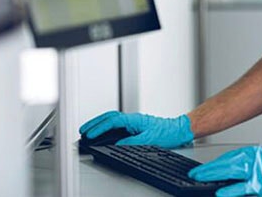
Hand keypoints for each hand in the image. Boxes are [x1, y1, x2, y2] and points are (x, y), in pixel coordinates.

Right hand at [79, 111, 193, 147]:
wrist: (179, 129)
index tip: (90, 134)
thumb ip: (132, 142)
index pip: (113, 121)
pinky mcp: (135, 125)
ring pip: (112, 119)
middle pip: (109, 117)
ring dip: (99, 123)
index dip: (100, 127)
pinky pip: (117, 123)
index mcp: (135, 119)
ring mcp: (133, 121)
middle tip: (83, 130)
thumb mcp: (149, 139)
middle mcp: (133, 118)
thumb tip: (117, 145)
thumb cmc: (168, 132)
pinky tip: (103, 132)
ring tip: (88, 130)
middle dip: (94, 123)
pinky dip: (106, 126)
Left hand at [188, 145, 261, 195]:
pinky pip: (247, 193)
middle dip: (210, 173)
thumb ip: (248, 161)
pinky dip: (234, 193)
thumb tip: (230, 166)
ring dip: (220, 185)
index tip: (199, 170)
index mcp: (256, 155)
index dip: (213, 165)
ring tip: (207, 186)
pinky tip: (223, 194)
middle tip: (195, 176)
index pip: (229, 159)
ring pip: (237, 183)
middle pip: (229, 169)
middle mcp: (258, 165)